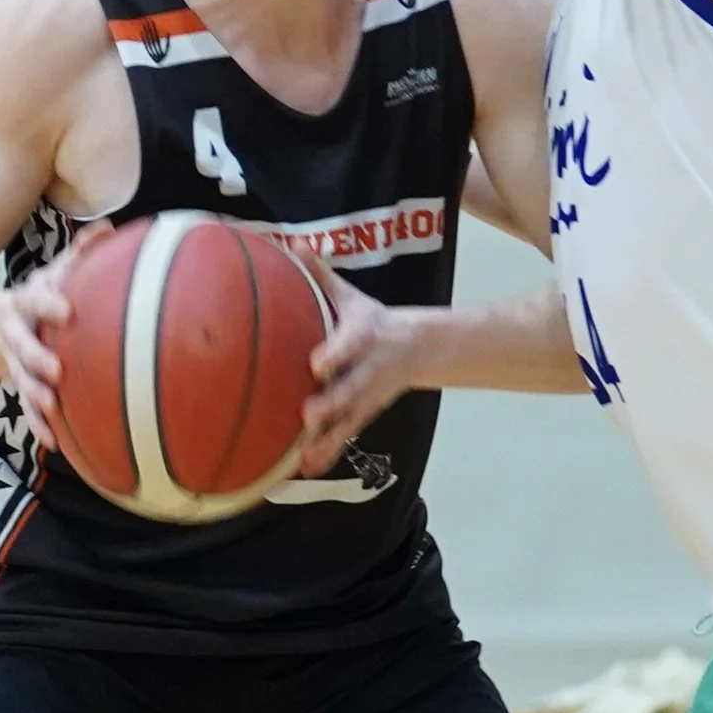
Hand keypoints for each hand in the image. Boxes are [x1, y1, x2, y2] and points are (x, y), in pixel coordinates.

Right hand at [0, 263, 69, 452]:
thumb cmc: (43, 297)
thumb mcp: (56, 273)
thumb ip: (80, 254)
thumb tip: (107, 226)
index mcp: (25, 303)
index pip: (34, 300)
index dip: (48, 305)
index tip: (68, 311)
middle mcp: (15, 332)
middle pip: (20, 344)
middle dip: (35, 356)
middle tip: (56, 369)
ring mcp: (14, 361)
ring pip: (20, 378)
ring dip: (35, 393)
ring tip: (52, 406)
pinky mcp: (20, 384)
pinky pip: (26, 405)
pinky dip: (38, 423)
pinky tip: (53, 441)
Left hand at [300, 291, 427, 474]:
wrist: (418, 349)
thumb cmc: (373, 321)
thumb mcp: (353, 297)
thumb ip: (321, 276)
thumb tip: (293, 243)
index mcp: (364, 337)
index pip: (350, 345)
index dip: (335, 354)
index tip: (316, 365)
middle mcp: (368, 370)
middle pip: (350, 389)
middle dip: (331, 404)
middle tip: (308, 415)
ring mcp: (367, 398)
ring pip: (347, 420)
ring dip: (326, 439)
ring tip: (304, 457)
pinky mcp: (363, 415)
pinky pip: (344, 437)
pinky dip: (327, 454)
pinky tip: (306, 469)